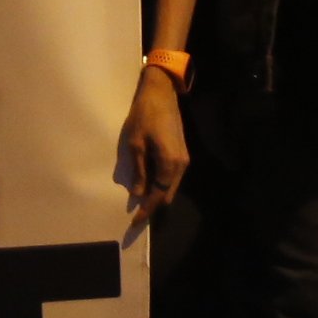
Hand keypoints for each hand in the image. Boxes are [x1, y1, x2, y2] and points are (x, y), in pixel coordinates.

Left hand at [118, 66, 186, 227]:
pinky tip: (148, 184)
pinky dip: (161, 184)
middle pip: (169, 193)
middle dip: (154, 205)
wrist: (161, 94)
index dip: (147, 210)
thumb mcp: (135, 144)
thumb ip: (139, 170)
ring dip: (157, 195)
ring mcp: (183, 157)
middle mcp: (181, 163)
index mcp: (170, 163)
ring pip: (172, 186)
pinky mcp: (181, 152)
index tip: (134, 223)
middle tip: (136, 216)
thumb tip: (138, 193)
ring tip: (139, 203)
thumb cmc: (145, 117)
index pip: (158, 194)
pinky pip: (172, 176)